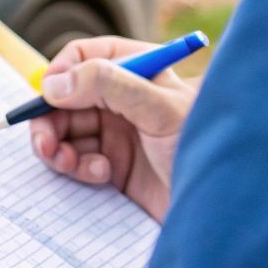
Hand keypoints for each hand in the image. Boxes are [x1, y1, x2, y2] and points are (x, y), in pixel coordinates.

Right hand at [31, 36, 197, 220]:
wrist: (222, 212)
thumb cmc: (202, 152)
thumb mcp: (160, 110)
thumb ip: (109, 85)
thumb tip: (55, 83)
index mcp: (139, 72)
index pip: (85, 55)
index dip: (61, 73)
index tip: (49, 97)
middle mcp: (124, 98)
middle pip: (65, 97)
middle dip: (50, 119)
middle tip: (45, 144)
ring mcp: (117, 133)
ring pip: (64, 129)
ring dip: (56, 146)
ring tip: (66, 163)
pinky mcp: (113, 166)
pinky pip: (75, 158)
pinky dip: (75, 166)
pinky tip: (99, 175)